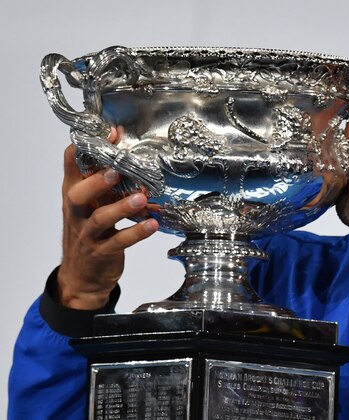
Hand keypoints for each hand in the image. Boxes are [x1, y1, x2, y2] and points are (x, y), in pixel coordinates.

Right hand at [57, 128, 158, 308]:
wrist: (82, 277)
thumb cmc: (90, 232)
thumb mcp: (91, 204)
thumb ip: (104, 181)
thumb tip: (125, 150)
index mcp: (74, 195)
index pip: (72, 166)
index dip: (88, 148)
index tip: (110, 133)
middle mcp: (77, 212)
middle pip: (78, 194)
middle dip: (96, 181)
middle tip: (116, 171)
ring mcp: (87, 234)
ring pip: (100, 219)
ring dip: (121, 207)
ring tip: (141, 197)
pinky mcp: (101, 253)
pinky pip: (118, 241)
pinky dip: (136, 233)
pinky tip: (152, 225)